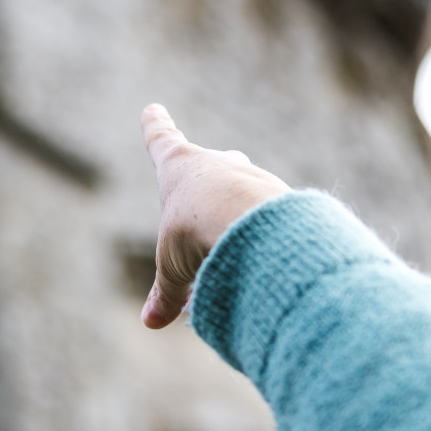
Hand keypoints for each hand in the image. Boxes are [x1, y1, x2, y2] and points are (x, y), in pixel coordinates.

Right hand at [140, 104, 291, 328]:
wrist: (249, 219)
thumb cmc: (196, 230)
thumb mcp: (173, 265)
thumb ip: (167, 292)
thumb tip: (150, 321)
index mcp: (180, 167)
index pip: (162, 141)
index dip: (156, 128)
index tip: (153, 109)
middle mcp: (218, 165)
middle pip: (215, 162)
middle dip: (214, 170)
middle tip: (220, 171)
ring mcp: (251, 179)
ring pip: (246, 191)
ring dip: (241, 212)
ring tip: (239, 240)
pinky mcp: (280, 199)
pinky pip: (270, 215)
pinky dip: (265, 234)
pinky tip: (267, 259)